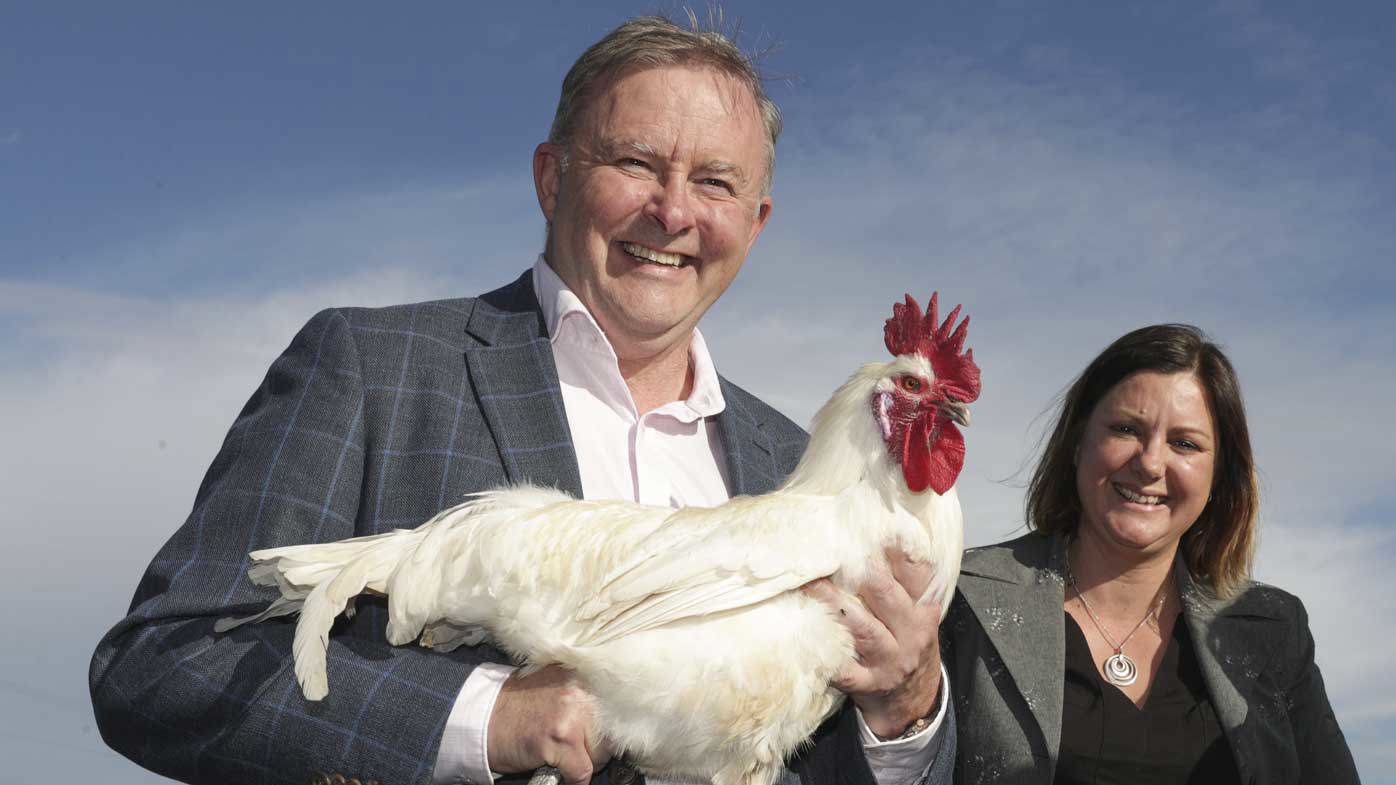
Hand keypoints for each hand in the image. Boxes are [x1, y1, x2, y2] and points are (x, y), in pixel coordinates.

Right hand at [487, 665, 613, 784]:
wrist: (483, 718)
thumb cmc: (518, 706)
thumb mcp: (557, 687)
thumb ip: (584, 696)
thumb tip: (616, 716)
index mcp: (582, 673)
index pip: (618, 705)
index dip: (612, 728)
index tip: (609, 736)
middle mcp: (581, 689)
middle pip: (612, 732)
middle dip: (598, 746)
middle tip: (577, 749)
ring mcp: (571, 713)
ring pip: (601, 753)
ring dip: (586, 761)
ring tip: (565, 755)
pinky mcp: (560, 738)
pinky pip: (582, 771)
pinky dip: (574, 778)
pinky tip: (559, 770)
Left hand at [804, 548, 942, 738]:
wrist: (913, 700)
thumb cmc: (908, 642)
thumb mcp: (919, 613)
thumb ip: (906, 580)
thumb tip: (878, 531)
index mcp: (925, 611)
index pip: (917, 574)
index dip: (896, 550)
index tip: (873, 527)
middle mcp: (911, 633)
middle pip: (887, 595)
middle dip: (861, 570)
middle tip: (834, 546)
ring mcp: (889, 661)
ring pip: (862, 628)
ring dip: (834, 603)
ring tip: (811, 583)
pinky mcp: (867, 684)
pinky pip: (844, 670)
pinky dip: (826, 655)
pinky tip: (805, 639)